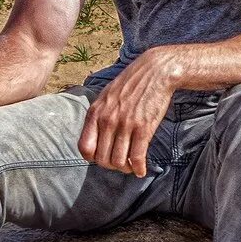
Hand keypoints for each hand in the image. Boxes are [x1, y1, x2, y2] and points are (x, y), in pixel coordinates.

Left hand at [77, 50, 178, 177]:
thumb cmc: (131, 84)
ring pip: (118, 161)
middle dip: (111, 166)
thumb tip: (94, 137)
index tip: (103, 158)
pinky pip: (136, 157)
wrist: (155, 71)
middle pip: (102, 159)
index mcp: (95, 113)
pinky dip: (139, 168)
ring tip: (130, 167)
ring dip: (125, 169)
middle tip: (120, 164)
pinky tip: (142, 170)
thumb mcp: (106, 96)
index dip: (93, 158)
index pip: (85, 148)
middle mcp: (107, 120)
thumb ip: (98, 115)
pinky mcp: (143, 128)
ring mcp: (125, 124)